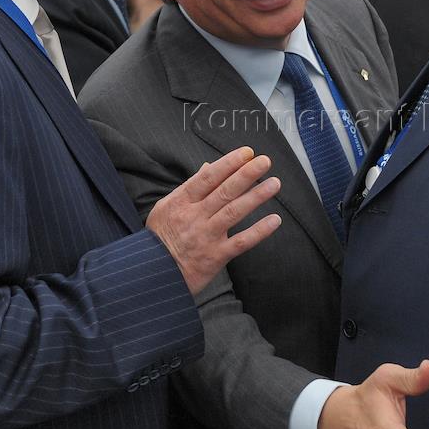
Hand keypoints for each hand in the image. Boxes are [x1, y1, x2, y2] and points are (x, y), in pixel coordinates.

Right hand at [146, 147, 280, 293]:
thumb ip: (189, 187)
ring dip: (256, 197)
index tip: (247, 153)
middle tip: (265, 162)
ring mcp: (206, 236)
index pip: (208, 177)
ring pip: (234, 212)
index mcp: (182, 201)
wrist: (154, 275)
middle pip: (224, 191)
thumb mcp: (166, 207)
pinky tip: (274, 220)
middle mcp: (195, 216)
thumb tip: (208, 166)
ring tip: (275, 183)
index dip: (228, 163)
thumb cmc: (160, 237)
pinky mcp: (215, 256)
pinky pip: (241, 241)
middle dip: (246, 174)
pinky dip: (259, 231)